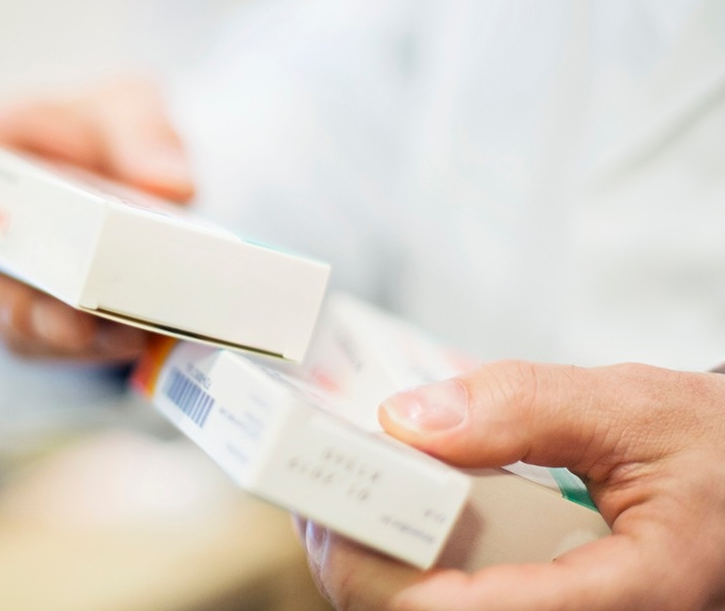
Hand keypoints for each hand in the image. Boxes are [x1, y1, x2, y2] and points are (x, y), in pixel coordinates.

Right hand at [0, 78, 193, 360]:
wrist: (121, 170)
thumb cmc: (94, 129)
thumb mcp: (127, 104)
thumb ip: (144, 129)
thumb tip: (170, 184)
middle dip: (11, 305)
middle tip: (66, 318)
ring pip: (6, 325)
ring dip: (64, 337)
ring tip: (126, 335)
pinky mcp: (34, 324)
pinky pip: (50, 347)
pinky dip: (95, 349)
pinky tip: (142, 338)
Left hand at [298, 360, 724, 609]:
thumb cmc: (710, 450)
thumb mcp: (633, 409)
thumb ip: (526, 408)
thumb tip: (411, 420)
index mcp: (636, 594)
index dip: (391, 580)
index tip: (334, 521)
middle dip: (361, 568)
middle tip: (315, 500)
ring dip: (375, 569)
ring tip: (339, 500)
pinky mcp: (539, 607)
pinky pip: (459, 603)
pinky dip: (407, 566)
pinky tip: (388, 517)